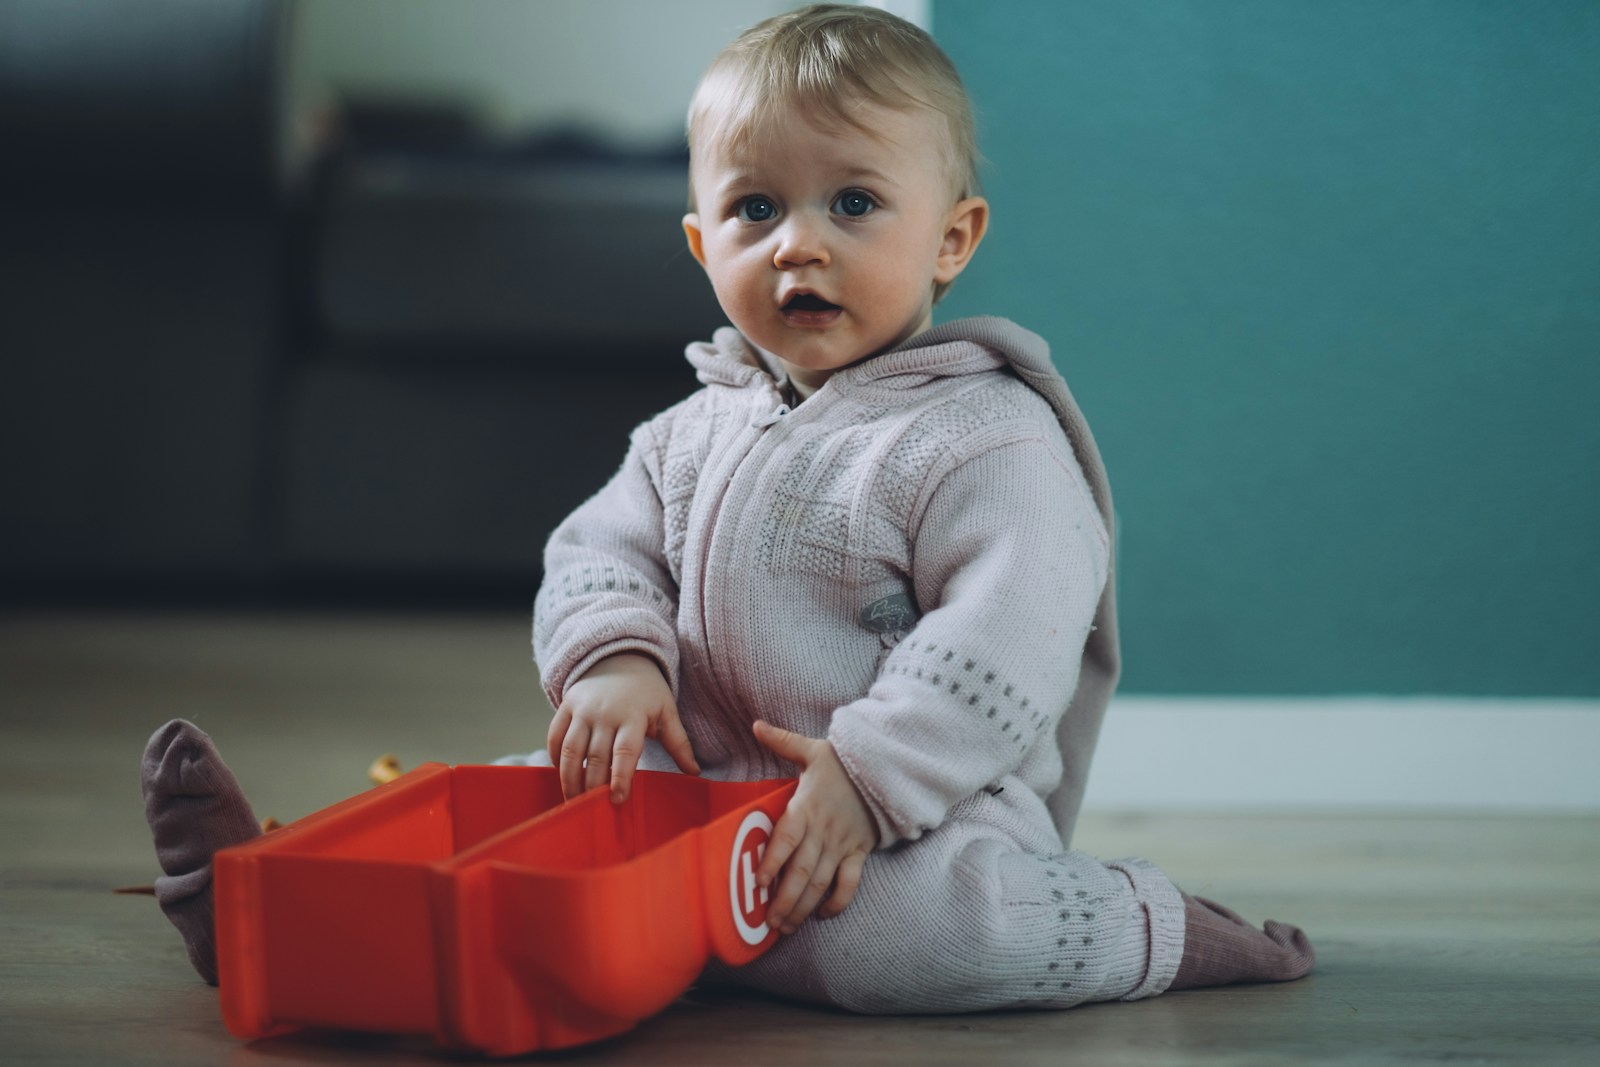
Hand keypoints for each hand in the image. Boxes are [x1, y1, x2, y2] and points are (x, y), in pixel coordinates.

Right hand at [547, 652, 699, 802]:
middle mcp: (605, 714)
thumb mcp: (667, 712)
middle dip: (593, 786)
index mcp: (633, 716)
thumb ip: (679, 743)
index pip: (625, 753)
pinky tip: (562, 775)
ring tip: (574, 801)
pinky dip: (554, 757)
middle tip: (594, 809)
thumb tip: (694, 772)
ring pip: (570, 750)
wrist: (621, 657)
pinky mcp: (567, 706)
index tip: (618, 800)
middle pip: (595, 757)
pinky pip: (555, 735)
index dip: (620, 778)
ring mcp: (583, 710)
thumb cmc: (647, 692)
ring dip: (569, 779)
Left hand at [752, 721, 878, 933]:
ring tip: (786, 927)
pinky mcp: (858, 853)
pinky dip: (838, 902)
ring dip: (803, 907)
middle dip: (784, 899)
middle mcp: (823, 831)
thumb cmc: (843, 762)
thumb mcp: (812, 749)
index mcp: (807, 806)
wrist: (888, 769)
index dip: (773, 860)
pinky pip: (849, 883)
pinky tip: (822, 915)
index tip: (759, 882)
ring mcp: (842, 845)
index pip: (787, 837)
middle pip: (802, 871)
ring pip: (821, 882)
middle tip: (767, 923)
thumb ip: (782, 741)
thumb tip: (755, 724)